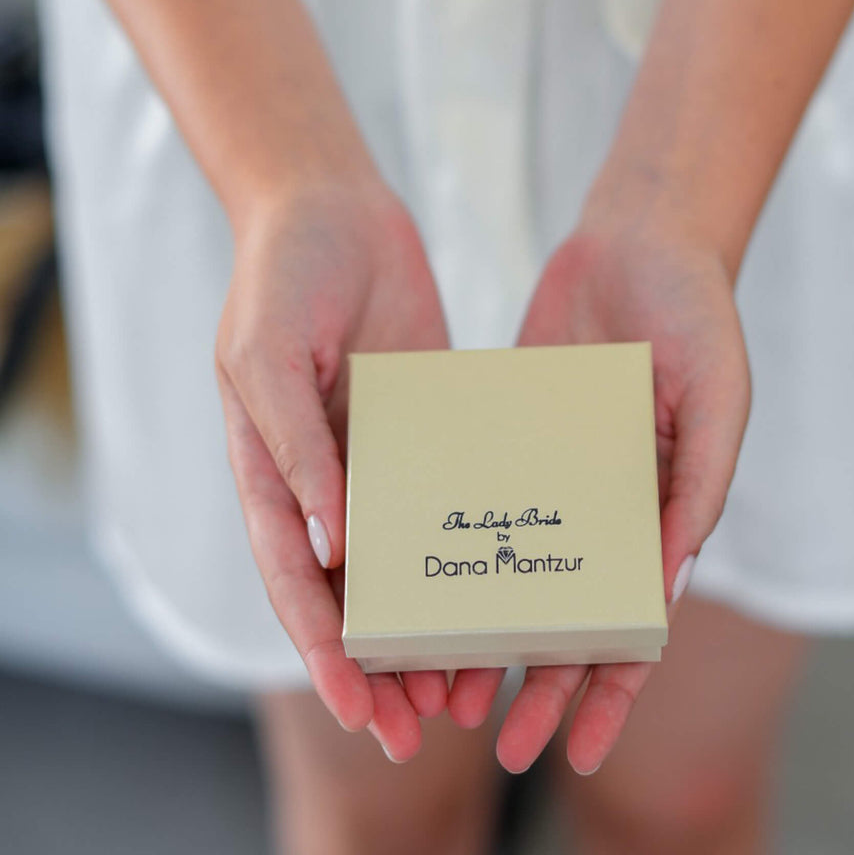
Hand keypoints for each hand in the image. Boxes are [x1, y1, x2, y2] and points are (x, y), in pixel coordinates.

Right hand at [215, 176, 449, 761]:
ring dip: (432, 620)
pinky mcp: (427, 424)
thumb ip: (292, 448)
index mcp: (272, 471)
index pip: (295, 581)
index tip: (363, 709)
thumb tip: (326, 546)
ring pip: (407, 556)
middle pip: (352, 590)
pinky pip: (450, 493)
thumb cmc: (282, 275)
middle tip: (423, 729)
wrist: (333, 206)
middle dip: (382, 661)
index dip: (324, 650)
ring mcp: (380, 452)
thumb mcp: (268, 356)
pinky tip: (505, 580)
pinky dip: (467, 544)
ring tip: (471, 682)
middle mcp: (326, 475)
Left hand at [448, 190, 750, 773]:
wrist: (640, 238)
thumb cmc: (699, 317)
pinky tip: (421, 582)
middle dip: (538, 682)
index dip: (611, 690)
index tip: (578, 746)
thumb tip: (664, 585)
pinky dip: (456, 544)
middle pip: (566, 615)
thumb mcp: (721, 400)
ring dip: (485, 630)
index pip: (634, 622)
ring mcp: (551, 473)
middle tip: (496, 739)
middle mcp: (600, 505)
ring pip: (511, 571)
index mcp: (660, 512)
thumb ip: (700, 489)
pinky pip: (477, 498)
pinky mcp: (507, 433)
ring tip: (445, 684)